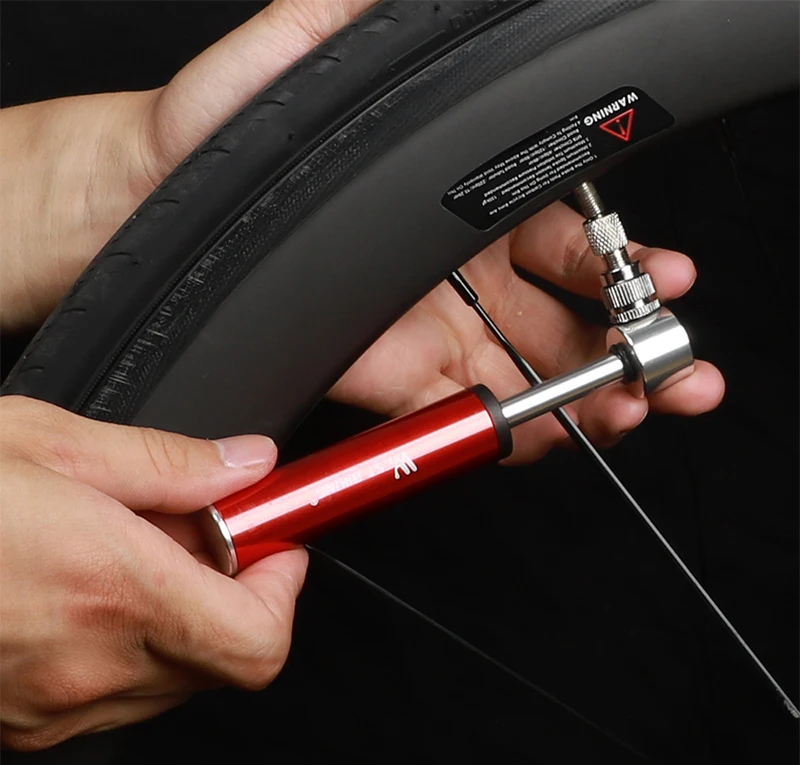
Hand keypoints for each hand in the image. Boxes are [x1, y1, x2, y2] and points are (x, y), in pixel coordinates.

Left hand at [0, 0, 723, 455]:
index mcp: (453, 201)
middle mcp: (450, 270)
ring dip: (585, 394)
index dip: (619, 264)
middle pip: (560, 315)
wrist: (155, 197)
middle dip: (627, 343)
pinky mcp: (382, 375)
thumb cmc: (231, 127)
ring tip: (635, 407)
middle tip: (674, 368)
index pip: (561, 239)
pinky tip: (556, 431)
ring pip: (522, 370)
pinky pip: (458, 411)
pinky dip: (510, 428)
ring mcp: (420, 327)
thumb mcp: (317, 48)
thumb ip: (376, 23)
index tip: (664, 280)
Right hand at [0, 396, 306, 750]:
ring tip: (137, 555)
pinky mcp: (22, 723)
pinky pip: (116, 693)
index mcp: (112, 586)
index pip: (258, 637)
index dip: (285, 591)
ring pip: (175, 677)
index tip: (278, 545)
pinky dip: (130, 644)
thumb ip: (170, 463)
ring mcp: (53, 706)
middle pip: (226, 657)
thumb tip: (245, 463)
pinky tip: (91, 591)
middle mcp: (89, 663)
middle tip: (206, 536)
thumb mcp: (53, 445)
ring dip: (184, 618)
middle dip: (237, 593)